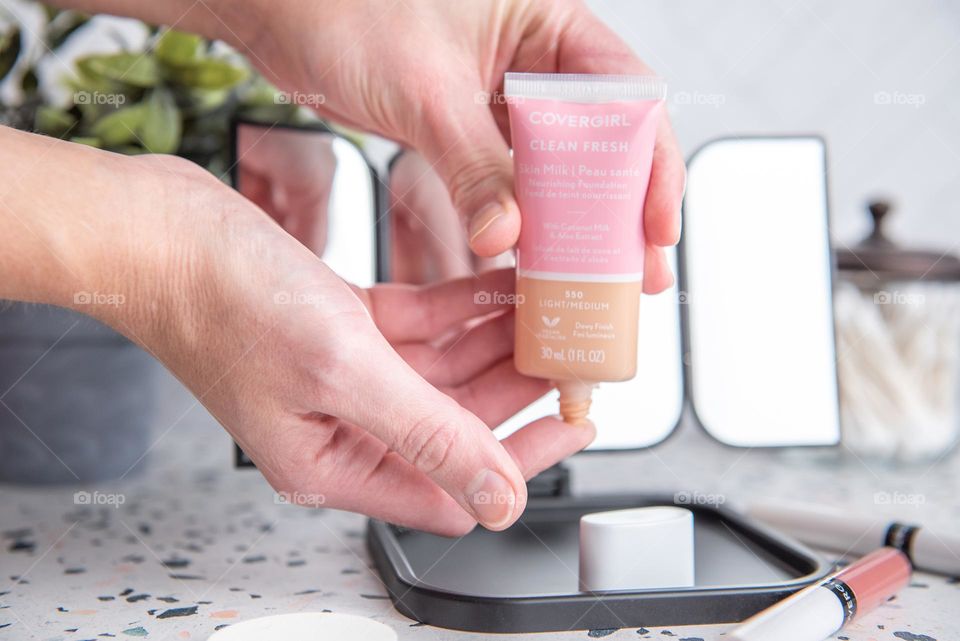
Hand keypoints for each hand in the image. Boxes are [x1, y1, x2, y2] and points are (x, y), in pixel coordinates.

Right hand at [84, 153, 594, 535]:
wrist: (158, 231)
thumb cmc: (225, 300)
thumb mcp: (344, 372)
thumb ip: (428, 436)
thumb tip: (499, 498)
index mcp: (332, 464)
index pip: (450, 487)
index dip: (518, 462)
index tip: (573, 421)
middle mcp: (340, 426)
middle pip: (455, 423)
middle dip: (515, 388)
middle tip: (568, 353)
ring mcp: (342, 373)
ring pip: (442, 368)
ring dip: (494, 340)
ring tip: (546, 311)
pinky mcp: (342, 323)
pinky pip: (419, 323)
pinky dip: (459, 305)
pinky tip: (499, 283)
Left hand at [230, 0, 683, 290]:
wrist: (277, 8)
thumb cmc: (342, 7)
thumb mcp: (423, 89)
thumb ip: (473, 163)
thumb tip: (509, 235)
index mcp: (548, 21)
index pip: (628, 96)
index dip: (651, 165)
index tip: (653, 227)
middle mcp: (535, 58)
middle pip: (602, 141)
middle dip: (619, 210)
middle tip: (634, 274)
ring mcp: (502, 95)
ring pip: (557, 167)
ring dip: (573, 225)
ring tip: (593, 280)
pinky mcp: (468, 126)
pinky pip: (511, 179)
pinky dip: (523, 219)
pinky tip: (534, 259)